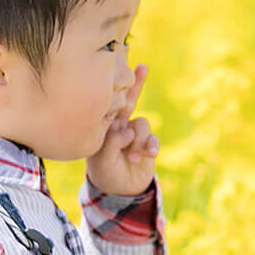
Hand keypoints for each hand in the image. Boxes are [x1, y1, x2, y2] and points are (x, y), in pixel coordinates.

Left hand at [88, 63, 160, 194]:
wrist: (120, 190)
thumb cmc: (104, 172)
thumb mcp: (102, 160)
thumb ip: (112, 143)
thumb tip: (127, 130)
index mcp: (104, 124)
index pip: (109, 100)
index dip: (114, 82)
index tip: (121, 63)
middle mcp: (119, 124)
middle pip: (129, 98)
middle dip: (137, 83)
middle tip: (142, 66)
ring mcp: (134, 133)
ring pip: (142, 124)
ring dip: (139, 140)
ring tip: (132, 156)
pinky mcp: (147, 144)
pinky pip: (153, 139)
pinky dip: (151, 146)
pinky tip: (149, 154)